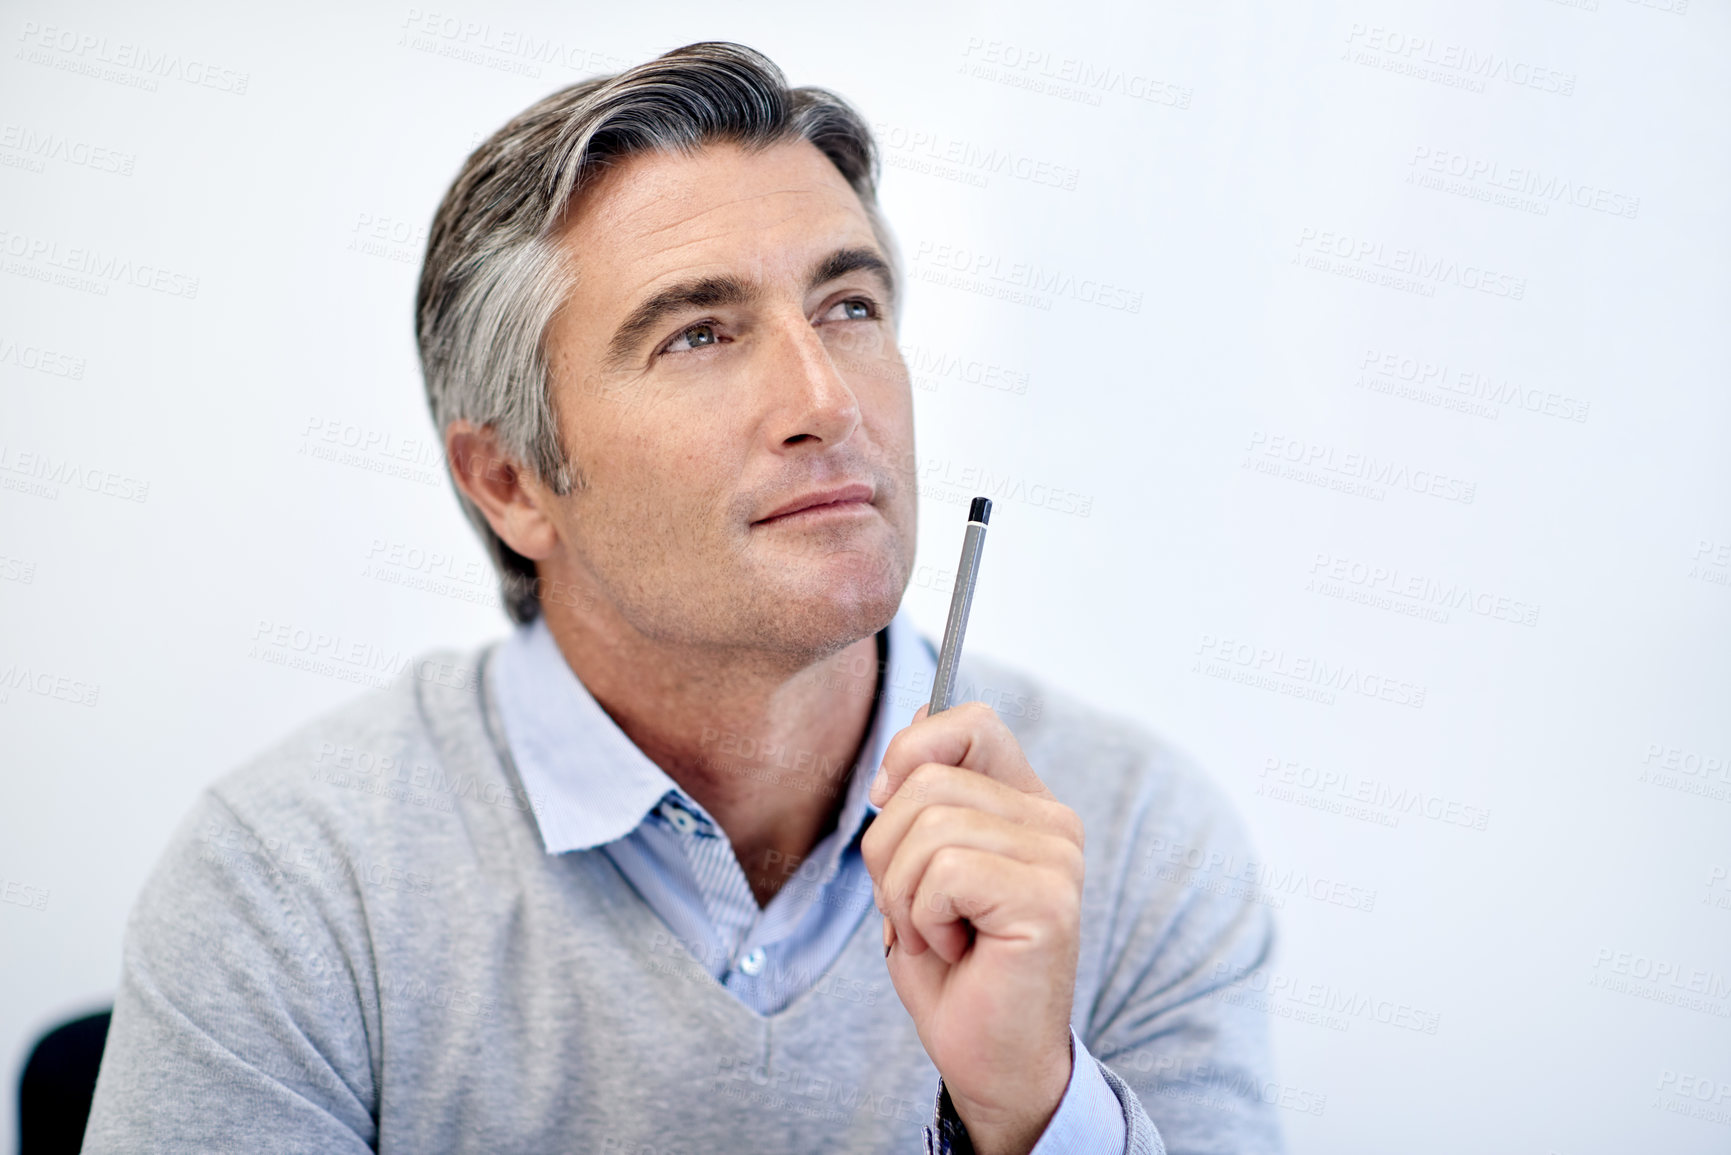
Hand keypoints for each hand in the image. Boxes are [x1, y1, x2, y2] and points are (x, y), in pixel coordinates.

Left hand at [861, 702, 1085, 1154]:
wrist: (989, 1060)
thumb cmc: (954, 969)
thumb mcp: (918, 866)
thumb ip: (925, 791)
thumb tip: (919, 709)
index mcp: (1025, 804)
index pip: (971, 723)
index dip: (912, 749)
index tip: (887, 800)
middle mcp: (1053, 822)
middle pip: (926, 780)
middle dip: (889, 854)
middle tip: (920, 912)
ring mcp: (1057, 858)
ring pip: (927, 828)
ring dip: (904, 896)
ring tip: (940, 935)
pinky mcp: (1047, 899)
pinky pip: (943, 874)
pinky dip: (925, 920)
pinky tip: (958, 950)